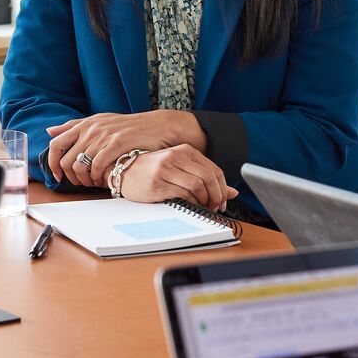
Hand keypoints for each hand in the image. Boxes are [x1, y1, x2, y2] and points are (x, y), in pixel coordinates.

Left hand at [45, 109, 203, 184]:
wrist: (158, 127)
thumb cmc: (129, 127)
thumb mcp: (100, 122)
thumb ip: (74, 126)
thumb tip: (49, 131)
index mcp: (85, 124)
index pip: (56, 143)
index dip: (53, 162)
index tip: (58, 175)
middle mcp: (91, 128)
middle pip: (67, 159)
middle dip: (70, 176)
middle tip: (79, 183)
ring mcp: (104, 135)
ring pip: (81, 165)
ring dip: (84, 180)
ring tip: (92, 183)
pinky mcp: (117, 143)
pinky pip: (97, 165)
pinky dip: (97, 176)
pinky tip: (103, 179)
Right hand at [118, 143, 235, 209]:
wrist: (124, 172)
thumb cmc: (153, 172)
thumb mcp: (181, 170)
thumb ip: (205, 178)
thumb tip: (232, 193)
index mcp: (185, 150)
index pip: (214, 170)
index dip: (222, 188)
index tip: (222, 201)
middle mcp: (176, 157)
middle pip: (209, 178)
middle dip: (217, 196)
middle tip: (215, 207)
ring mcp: (166, 169)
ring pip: (198, 186)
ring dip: (205, 201)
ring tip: (202, 207)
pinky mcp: (158, 183)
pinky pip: (183, 194)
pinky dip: (191, 203)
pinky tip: (190, 206)